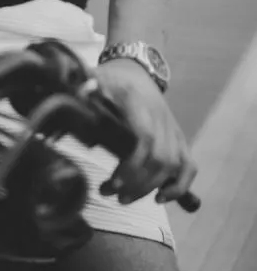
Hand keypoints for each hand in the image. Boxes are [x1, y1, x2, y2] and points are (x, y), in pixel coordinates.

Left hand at [95, 58, 196, 205]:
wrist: (134, 71)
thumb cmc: (111, 81)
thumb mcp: (96, 78)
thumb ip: (86, 83)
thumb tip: (80, 90)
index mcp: (139, 103)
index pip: (144, 138)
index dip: (132, 165)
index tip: (112, 183)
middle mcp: (161, 117)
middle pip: (160, 158)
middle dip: (137, 184)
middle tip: (111, 195)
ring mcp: (173, 129)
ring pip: (174, 165)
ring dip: (151, 188)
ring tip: (124, 199)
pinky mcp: (179, 139)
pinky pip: (189, 166)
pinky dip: (179, 186)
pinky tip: (159, 198)